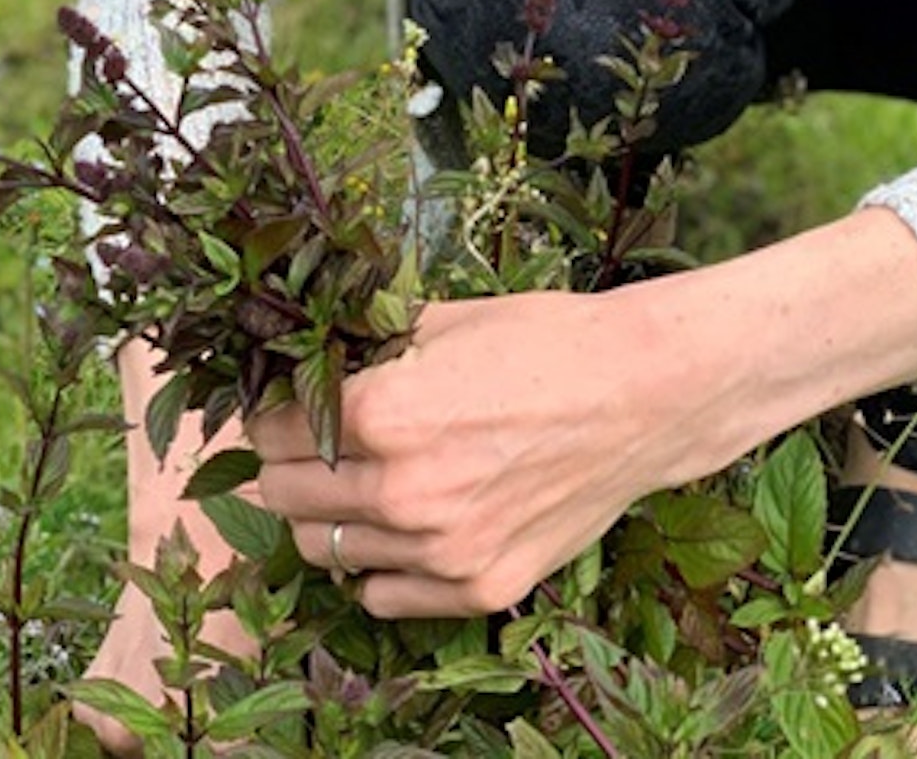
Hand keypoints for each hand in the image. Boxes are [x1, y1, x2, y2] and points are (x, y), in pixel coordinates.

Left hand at [250, 210, 916, 618]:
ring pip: (323, 548)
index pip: (271, 430)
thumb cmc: (543, 342)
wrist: (646, 392)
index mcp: (381, 416)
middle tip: (313, 443)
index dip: (272, 412)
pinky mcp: (482, 586)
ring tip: (362, 480)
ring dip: (326, 513)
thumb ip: (354, 352)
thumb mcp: (436, 321)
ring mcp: (443, 550)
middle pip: (282, 494)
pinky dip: (379, 565)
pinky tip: (406, 526)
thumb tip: (292, 361)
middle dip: (286, 463)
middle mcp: (403, 493)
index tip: (286, 404)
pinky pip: (382, 595)